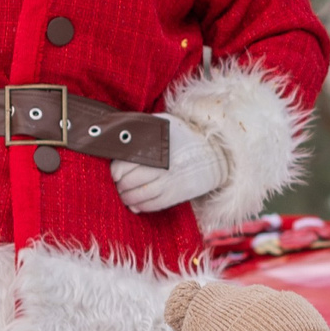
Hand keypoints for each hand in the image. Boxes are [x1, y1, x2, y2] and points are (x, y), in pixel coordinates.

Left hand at [111, 118, 225, 212]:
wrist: (213, 153)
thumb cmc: (183, 136)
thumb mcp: (162, 124)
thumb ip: (139, 128)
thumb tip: (115, 136)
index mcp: (154, 148)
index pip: (124, 164)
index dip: (116, 172)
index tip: (116, 174)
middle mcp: (160, 166)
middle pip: (128, 182)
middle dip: (120, 186)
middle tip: (119, 184)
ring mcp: (168, 182)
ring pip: (137, 196)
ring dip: (127, 197)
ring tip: (125, 194)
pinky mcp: (176, 194)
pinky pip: (151, 205)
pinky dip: (140, 206)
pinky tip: (136, 203)